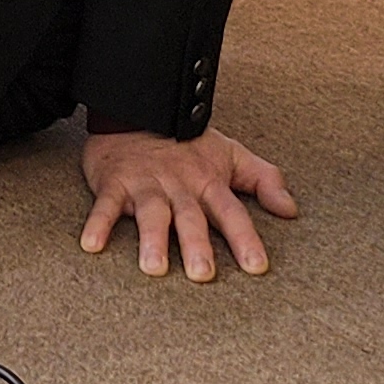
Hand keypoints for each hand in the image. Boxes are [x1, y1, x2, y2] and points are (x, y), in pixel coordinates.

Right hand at [79, 126, 294, 279]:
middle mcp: (179, 186)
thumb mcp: (231, 155)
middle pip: (190, 218)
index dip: (245, 239)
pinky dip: (98, 223)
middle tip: (203, 275)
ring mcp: (146, 184)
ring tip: (154, 268)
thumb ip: (264, 181)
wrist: (139, 108)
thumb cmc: (189, 143)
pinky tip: (91, 245)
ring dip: (151, 239)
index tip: (257, 267)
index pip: (231, 213)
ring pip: (150, 213)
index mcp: (208, 183)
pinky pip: (105, 204)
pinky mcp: (115, 182)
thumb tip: (292, 210)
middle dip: (197, 245)